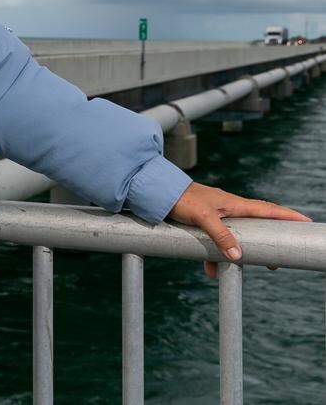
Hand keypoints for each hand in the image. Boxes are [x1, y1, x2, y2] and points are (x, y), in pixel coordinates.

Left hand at [167, 182, 311, 278]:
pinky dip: (214, 256)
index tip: (306, 222)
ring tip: (244, 267)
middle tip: (276, 260)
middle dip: (267, 242)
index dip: (288, 216)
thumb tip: (238, 256)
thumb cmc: (182, 199)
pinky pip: (215, 242)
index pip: (268, 210)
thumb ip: (221, 235)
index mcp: (235, 204)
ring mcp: (217, 217)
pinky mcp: (204, 223)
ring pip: (234, 238)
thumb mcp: (203, 217)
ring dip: (238, 254)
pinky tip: (209, 270)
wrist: (157, 193)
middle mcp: (229, 209)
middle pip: (256, 227)